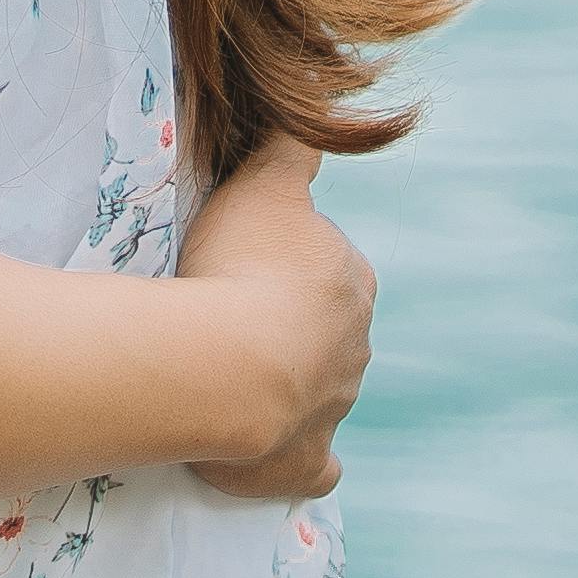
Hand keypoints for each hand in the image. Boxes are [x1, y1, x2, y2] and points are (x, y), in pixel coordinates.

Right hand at [172, 139, 369, 499]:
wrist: (228, 365)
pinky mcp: (308, 460)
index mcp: (350, 281)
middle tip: (223, 320)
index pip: (326, 266)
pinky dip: (307, 462)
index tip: (241, 265)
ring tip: (225, 378)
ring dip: (285, 385)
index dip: (284, 264)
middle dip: (288, 327)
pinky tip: (287, 456)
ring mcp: (335, 407)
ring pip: (320, 390)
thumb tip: (308, 112)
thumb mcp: (266, 184)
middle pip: (324, 330)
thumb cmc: (241, 267)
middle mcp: (354, 345)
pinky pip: (317, 465)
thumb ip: (291, 149)